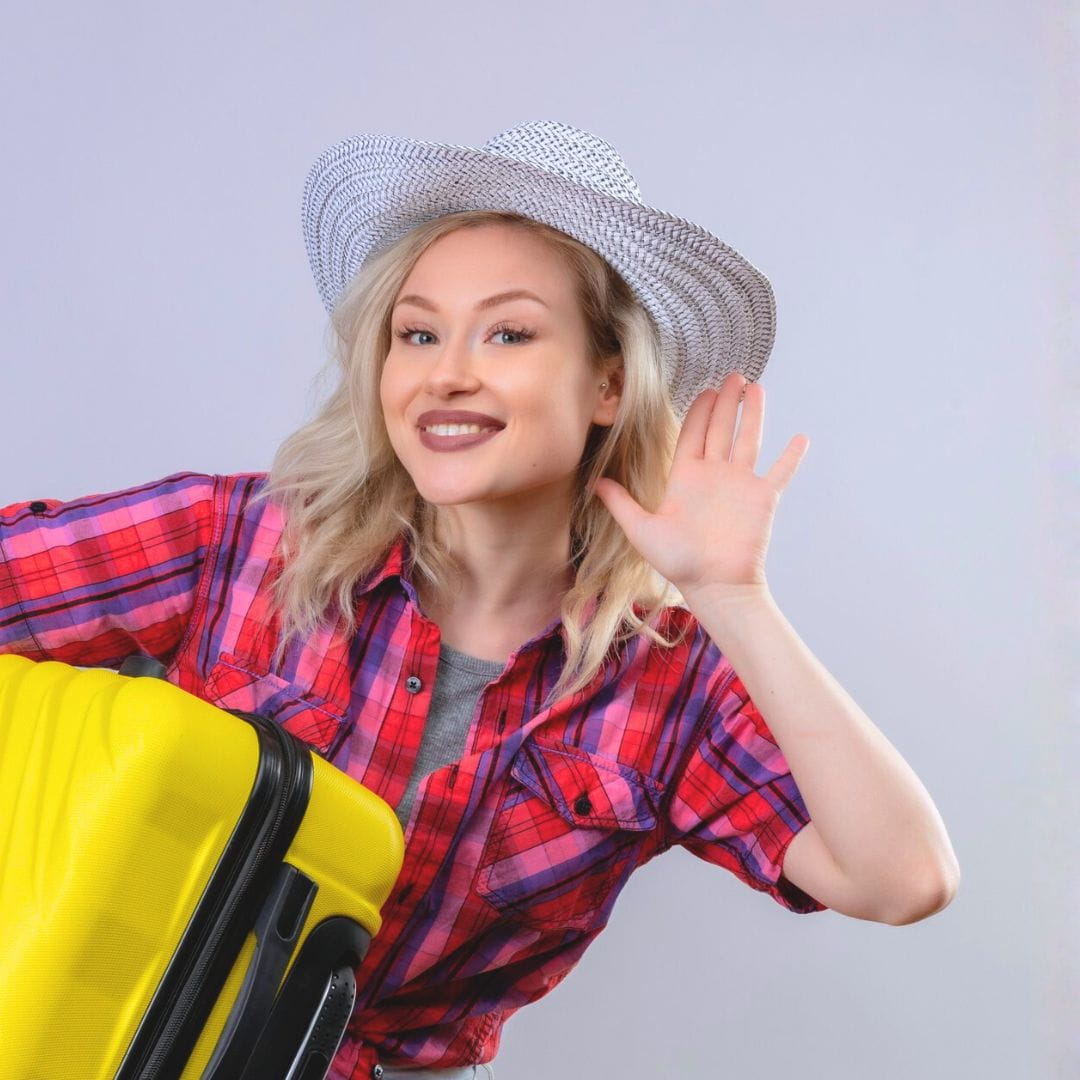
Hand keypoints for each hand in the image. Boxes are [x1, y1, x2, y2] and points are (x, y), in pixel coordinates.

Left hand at [591, 372, 809, 598]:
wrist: (713, 584)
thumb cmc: (678, 562)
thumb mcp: (641, 529)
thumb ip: (620, 503)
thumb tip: (594, 482)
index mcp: (687, 477)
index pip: (693, 434)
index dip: (698, 410)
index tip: (705, 388)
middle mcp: (714, 475)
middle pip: (721, 428)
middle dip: (726, 401)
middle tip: (733, 375)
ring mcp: (740, 484)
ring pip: (748, 439)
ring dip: (753, 414)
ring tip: (756, 387)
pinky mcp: (763, 498)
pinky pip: (780, 472)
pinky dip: (791, 457)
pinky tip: (802, 438)